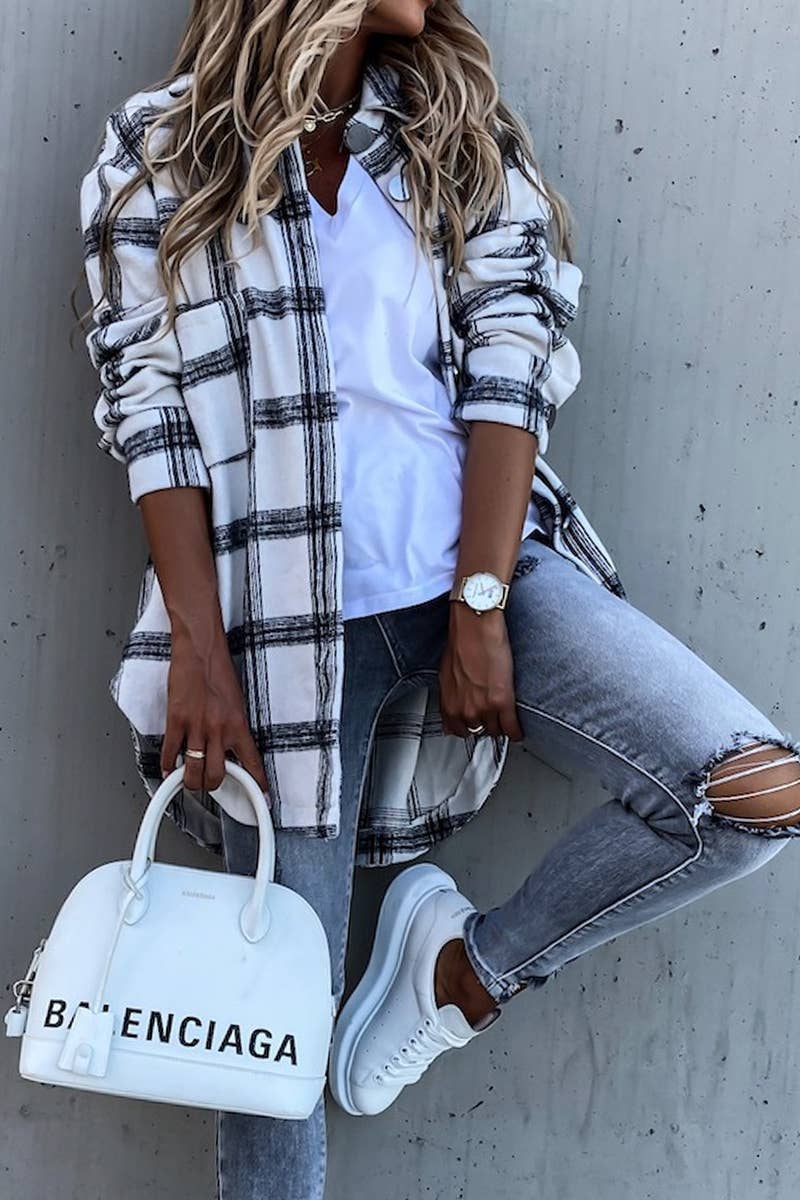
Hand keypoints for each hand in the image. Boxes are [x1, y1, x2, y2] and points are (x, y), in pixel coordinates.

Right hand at [160, 620, 270, 800]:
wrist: (201, 650)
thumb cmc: (219, 671)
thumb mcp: (237, 702)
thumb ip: (234, 727)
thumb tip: (232, 748)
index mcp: (238, 724)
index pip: (252, 762)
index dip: (258, 784)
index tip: (263, 798)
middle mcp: (219, 729)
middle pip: (217, 776)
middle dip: (213, 786)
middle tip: (210, 784)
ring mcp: (196, 726)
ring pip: (193, 772)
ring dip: (191, 782)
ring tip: (190, 781)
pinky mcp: (176, 720)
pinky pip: (170, 753)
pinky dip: (167, 766)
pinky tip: (168, 769)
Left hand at [438, 604, 523, 740]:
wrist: (476, 627)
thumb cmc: (462, 644)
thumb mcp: (447, 675)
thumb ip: (450, 698)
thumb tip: (453, 710)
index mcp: (449, 704)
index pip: (458, 731)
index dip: (469, 727)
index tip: (476, 725)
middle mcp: (464, 709)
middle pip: (479, 731)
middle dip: (485, 724)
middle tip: (492, 716)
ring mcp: (484, 708)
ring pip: (496, 731)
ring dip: (501, 726)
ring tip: (505, 719)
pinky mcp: (503, 701)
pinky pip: (512, 728)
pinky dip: (516, 732)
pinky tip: (518, 730)